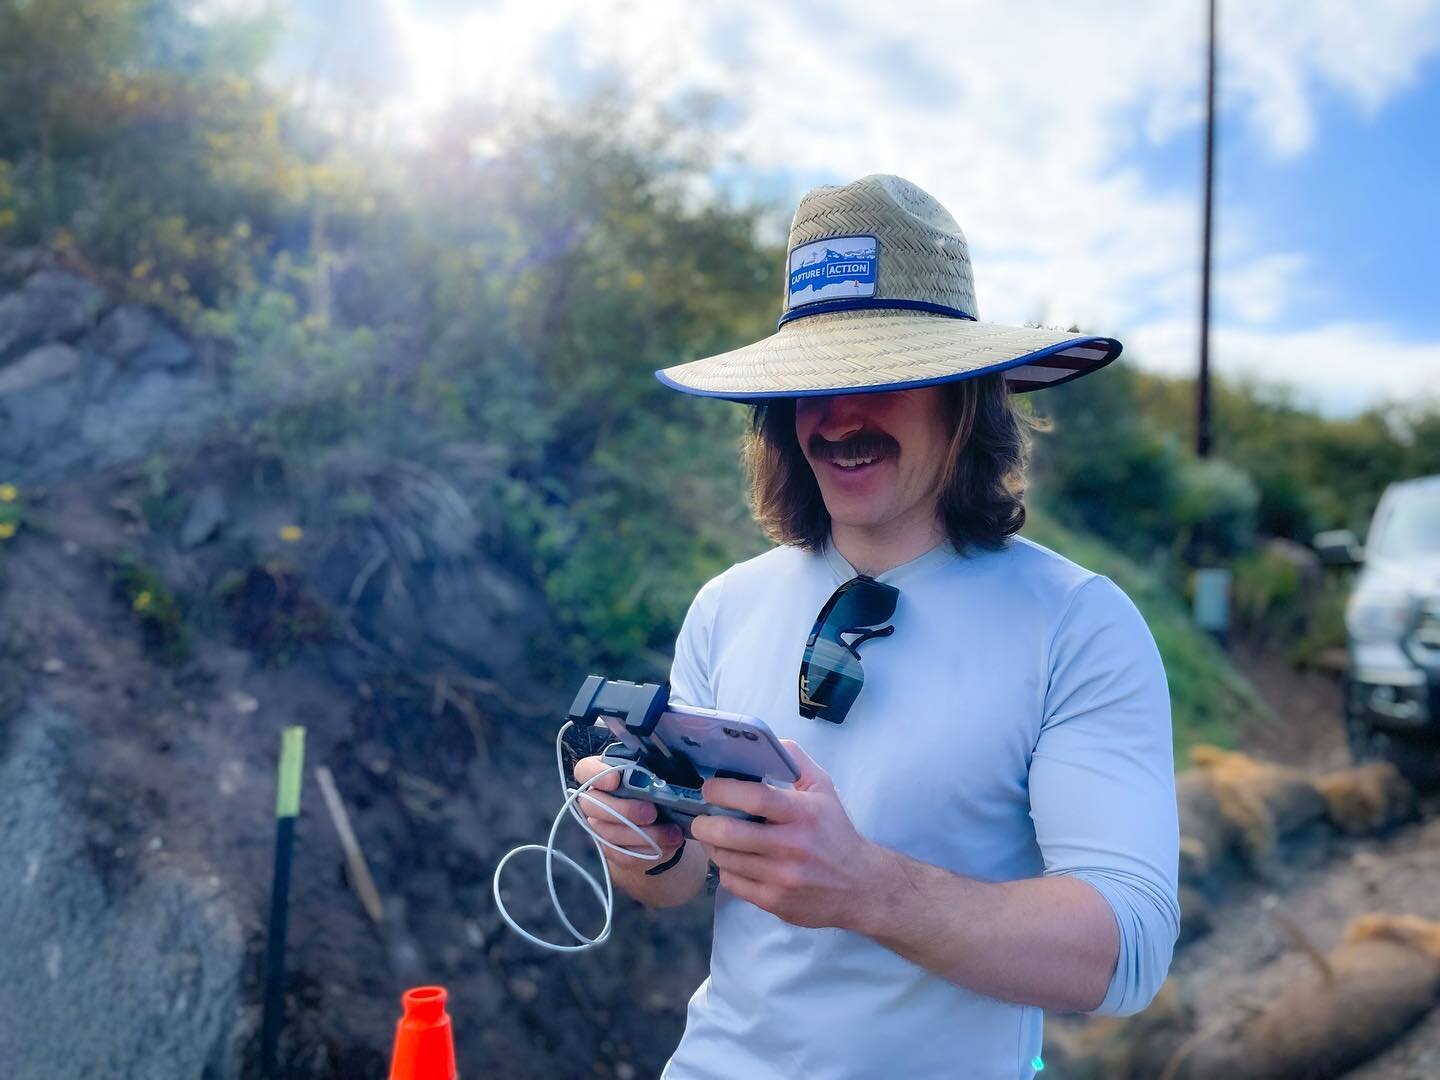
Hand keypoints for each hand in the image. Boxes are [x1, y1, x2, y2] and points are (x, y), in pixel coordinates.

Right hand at [573, 755, 685, 870]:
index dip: (596, 774)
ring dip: (643, 835)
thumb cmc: (658, 790)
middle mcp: (595, 800)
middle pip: (592, 805)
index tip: (615, 780)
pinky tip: (669, 844)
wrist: (663, 822)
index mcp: (603, 774)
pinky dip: (648, 852)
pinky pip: (622, 855)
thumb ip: (654, 772)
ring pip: (609, 834)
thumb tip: (663, 769)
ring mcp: (600, 827)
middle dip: (624, 810)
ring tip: (672, 832)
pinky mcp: (611, 850)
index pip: (585, 770)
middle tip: (652, 812)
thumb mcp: (659, 776)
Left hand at [692, 739, 887, 929]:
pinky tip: (735, 860)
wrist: (860, 887)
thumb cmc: (836, 833)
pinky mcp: (774, 902)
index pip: (754, 798)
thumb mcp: (824, 790)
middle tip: (701, 818)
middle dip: (704, 823)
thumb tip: (768, 742)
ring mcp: (781, 877)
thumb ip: (796, 762)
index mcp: (802, 813)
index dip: (723, 790)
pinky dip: (726, 869)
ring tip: (717, 838)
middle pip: (729, 833)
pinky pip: (732, 883)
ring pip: (725, 859)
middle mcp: (791, 846)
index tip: (709, 788)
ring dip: (713, 846)